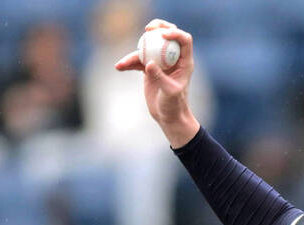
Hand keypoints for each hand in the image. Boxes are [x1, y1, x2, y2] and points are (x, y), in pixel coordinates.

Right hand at [115, 19, 199, 147]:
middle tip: (147, 29)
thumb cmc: (174, 107)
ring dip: (136, 51)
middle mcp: (174, 59)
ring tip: (125, 63)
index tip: (162, 35)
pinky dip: (129, 63)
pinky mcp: (150, 68)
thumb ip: (160, 77)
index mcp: (184, 62)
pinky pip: (138, 60)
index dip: (175, 33)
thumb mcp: (169, 93)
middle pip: (167, 35)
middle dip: (158, 27)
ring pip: (149, 46)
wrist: (168, 118)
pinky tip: (119, 67)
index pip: (184, 40)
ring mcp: (161, 62)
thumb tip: (148, 63)